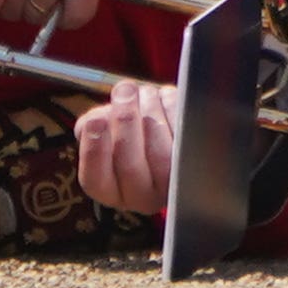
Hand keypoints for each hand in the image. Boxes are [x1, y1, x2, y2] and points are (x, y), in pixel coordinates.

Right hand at [75, 82, 179, 217]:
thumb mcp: (105, 136)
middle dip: (125, 121)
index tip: (95, 118)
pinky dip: (172, 109)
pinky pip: (183, 133)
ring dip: (150, 109)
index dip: (95, 148)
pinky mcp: (194, 163)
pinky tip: (163, 98)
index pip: (95, 179)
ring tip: (144, 92)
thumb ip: (92, 128)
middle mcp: (141, 197)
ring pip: (160, 149)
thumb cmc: (130, 135)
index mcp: (111, 191)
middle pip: (130, 164)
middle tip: (124, 91)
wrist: (173, 142)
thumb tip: (95, 118)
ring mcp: (172, 183)